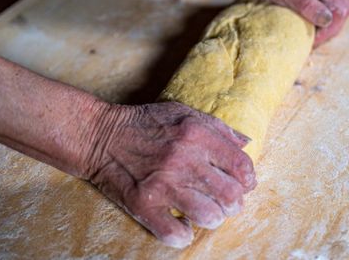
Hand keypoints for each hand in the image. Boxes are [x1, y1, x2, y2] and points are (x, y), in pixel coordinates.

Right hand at [84, 101, 255, 247]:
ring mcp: (163, 184)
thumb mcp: (185, 112)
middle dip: (234, 203)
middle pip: (230, 195)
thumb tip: (246, 144)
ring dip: (213, 219)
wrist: (100, 135)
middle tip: (227, 202)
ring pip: (208, 216)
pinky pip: (173, 233)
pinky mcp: (143, 204)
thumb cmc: (146, 123)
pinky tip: (182, 226)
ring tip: (207, 213)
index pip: (241, 166)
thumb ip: (218, 128)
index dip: (248, 180)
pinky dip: (183, 235)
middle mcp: (183, 160)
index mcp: (197, 135)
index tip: (243, 184)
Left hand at [235, 0, 348, 46]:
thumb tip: (327, 20)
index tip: (312, 39)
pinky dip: (317, 21)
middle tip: (311, 42)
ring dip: (324, 27)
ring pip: (334, 11)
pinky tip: (305, 29)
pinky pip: (323, 8)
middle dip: (329, 30)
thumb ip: (305, 4)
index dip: (330, 28)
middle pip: (341, 10)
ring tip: (308, 39)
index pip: (341, 8)